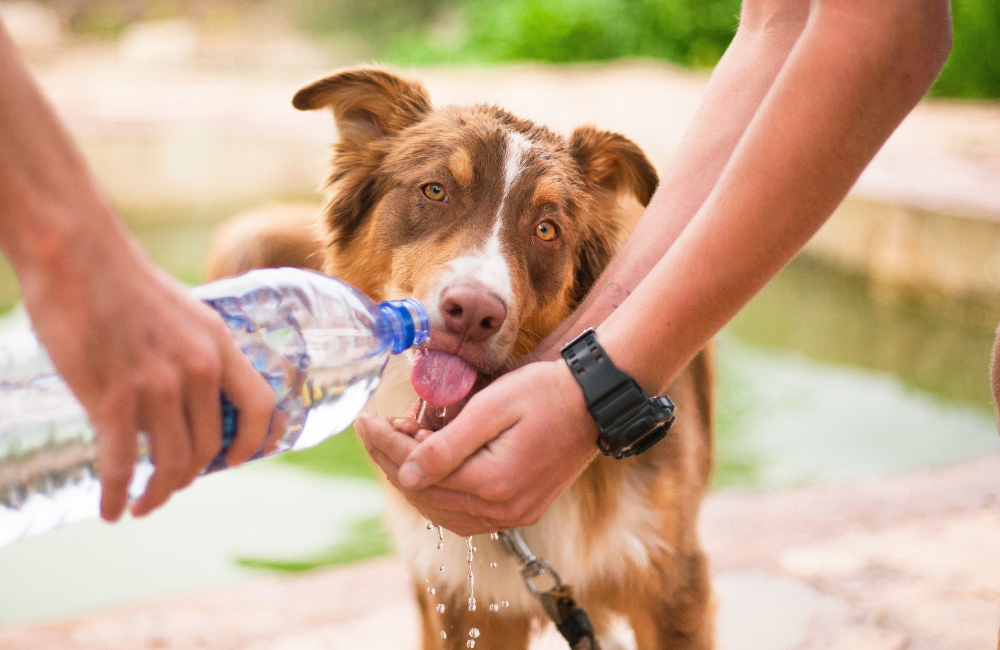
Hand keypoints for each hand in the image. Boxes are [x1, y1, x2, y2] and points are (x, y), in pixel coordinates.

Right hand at [21, 237, 274, 520]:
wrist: (77, 255)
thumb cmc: (124, 282)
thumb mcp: (184, 313)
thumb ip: (195, 352)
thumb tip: (192, 394)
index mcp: (219, 345)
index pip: (260, 405)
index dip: (256, 441)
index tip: (237, 461)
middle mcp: (197, 369)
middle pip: (209, 446)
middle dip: (191, 476)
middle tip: (171, 485)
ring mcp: (157, 387)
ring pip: (171, 463)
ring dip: (158, 493)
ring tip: (142, 503)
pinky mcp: (112, 399)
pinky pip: (122, 466)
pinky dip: (117, 495)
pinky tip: (110, 509)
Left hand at [356, 360, 597, 535]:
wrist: (594, 401)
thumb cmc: (545, 393)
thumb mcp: (492, 407)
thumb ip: (447, 445)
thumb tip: (405, 474)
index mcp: (493, 484)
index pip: (418, 472)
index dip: (385, 445)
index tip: (364, 420)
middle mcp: (502, 510)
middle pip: (426, 495)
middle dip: (393, 461)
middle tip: (375, 428)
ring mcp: (514, 515)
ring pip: (442, 510)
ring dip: (413, 479)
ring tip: (399, 443)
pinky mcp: (521, 510)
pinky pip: (465, 514)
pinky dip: (439, 493)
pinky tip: (428, 468)